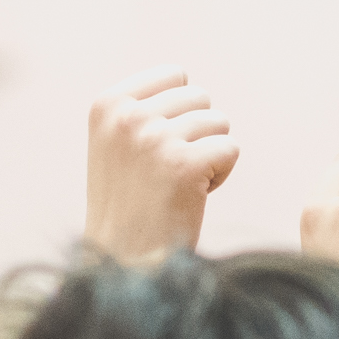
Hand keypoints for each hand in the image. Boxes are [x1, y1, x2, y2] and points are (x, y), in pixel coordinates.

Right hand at [83, 68, 239, 262]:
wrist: (125, 263)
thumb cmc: (128, 207)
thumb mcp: (117, 145)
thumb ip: (142, 109)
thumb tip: (185, 78)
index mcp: (107, 104)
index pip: (175, 74)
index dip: (180, 112)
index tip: (158, 149)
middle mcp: (128, 116)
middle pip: (200, 97)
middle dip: (197, 133)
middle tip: (169, 173)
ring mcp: (155, 138)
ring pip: (219, 123)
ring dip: (209, 155)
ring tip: (178, 186)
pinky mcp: (185, 164)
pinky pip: (230, 149)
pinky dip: (221, 175)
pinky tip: (192, 197)